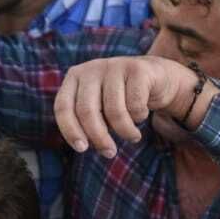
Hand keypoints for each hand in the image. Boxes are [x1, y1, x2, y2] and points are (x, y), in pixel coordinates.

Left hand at [53, 55, 203, 157]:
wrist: (156, 78)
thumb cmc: (120, 99)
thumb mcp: (98, 109)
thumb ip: (86, 123)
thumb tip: (83, 145)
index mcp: (74, 77)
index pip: (63, 107)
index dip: (70, 131)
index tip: (82, 149)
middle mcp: (91, 68)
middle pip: (87, 111)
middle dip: (98, 137)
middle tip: (110, 153)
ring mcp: (114, 65)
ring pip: (113, 110)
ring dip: (125, 131)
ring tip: (133, 137)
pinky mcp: (137, 68)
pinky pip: (135, 105)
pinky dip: (139, 117)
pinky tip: (142, 114)